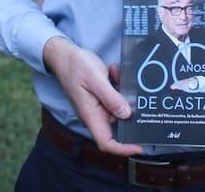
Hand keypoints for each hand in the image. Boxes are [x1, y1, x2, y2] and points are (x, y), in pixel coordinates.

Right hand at [43, 36, 142, 155]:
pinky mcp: (102, 97)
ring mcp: (98, 106)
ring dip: (123, 92)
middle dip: (130, 111)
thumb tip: (126, 114)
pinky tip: (112, 71)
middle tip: (137, 94)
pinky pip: (116, 96)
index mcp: (91, 115)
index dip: (123, 148)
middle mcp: (95, 114)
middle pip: (118, 125)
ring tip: (115, 74)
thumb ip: (110, 97)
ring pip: (120, 107)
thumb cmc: (75, 66)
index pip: (106, 142)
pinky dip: (119, 84)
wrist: (64, 55)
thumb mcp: (95, 78)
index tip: (140, 147)